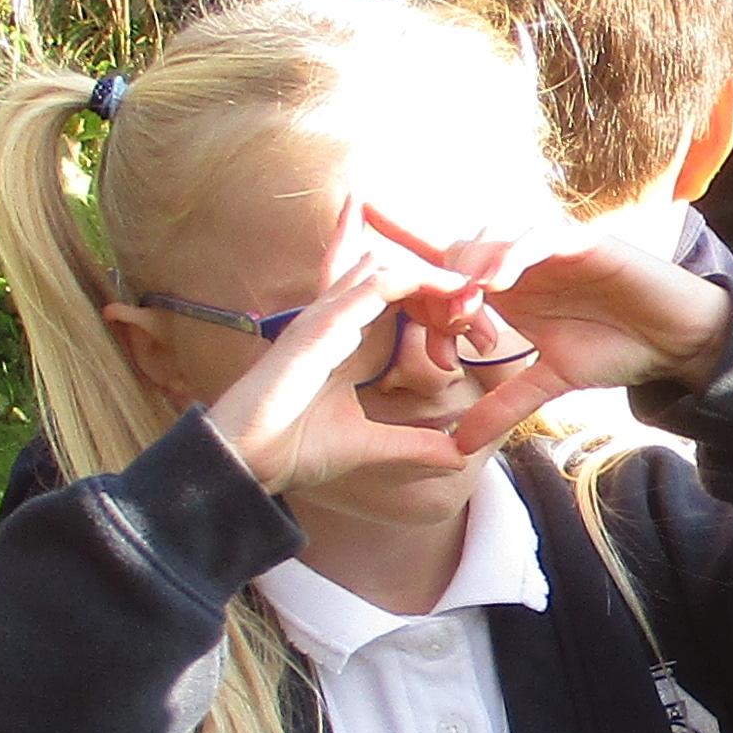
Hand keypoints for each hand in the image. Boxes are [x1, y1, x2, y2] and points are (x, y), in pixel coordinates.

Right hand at [173, 211, 518, 506]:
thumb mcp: (371, 446)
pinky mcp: (321, 325)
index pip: (397, 302)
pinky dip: (413, 281)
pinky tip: (448, 290)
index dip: (438, 306)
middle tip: (483, 302)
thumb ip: (413, 446)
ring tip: (475, 290)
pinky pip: (374, 286)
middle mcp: (337, 320)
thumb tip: (457, 457)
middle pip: (397, 278)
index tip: (477, 328)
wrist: (248, 460)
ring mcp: (327, 317)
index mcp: (348, 341)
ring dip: (436, 281)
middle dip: (442, 286)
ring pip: (391, 273)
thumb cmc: (293, 448)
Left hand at [369, 206, 732, 454]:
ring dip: (472, 270)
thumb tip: (457, 448)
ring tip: (466, 306)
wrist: (675, 338)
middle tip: (447, 332)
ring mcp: (549, 247)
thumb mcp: (548, 383)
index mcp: (508, 289)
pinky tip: (499, 284)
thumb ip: (503, 405)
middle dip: (446, 292)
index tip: (432, 358)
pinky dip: (514, 253)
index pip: (450, 279)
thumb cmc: (615, 348)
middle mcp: (522, 261)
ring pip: (492, 239)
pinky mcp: (581, 240)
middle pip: (459, 254)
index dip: (429, 308)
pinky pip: (538, 237)